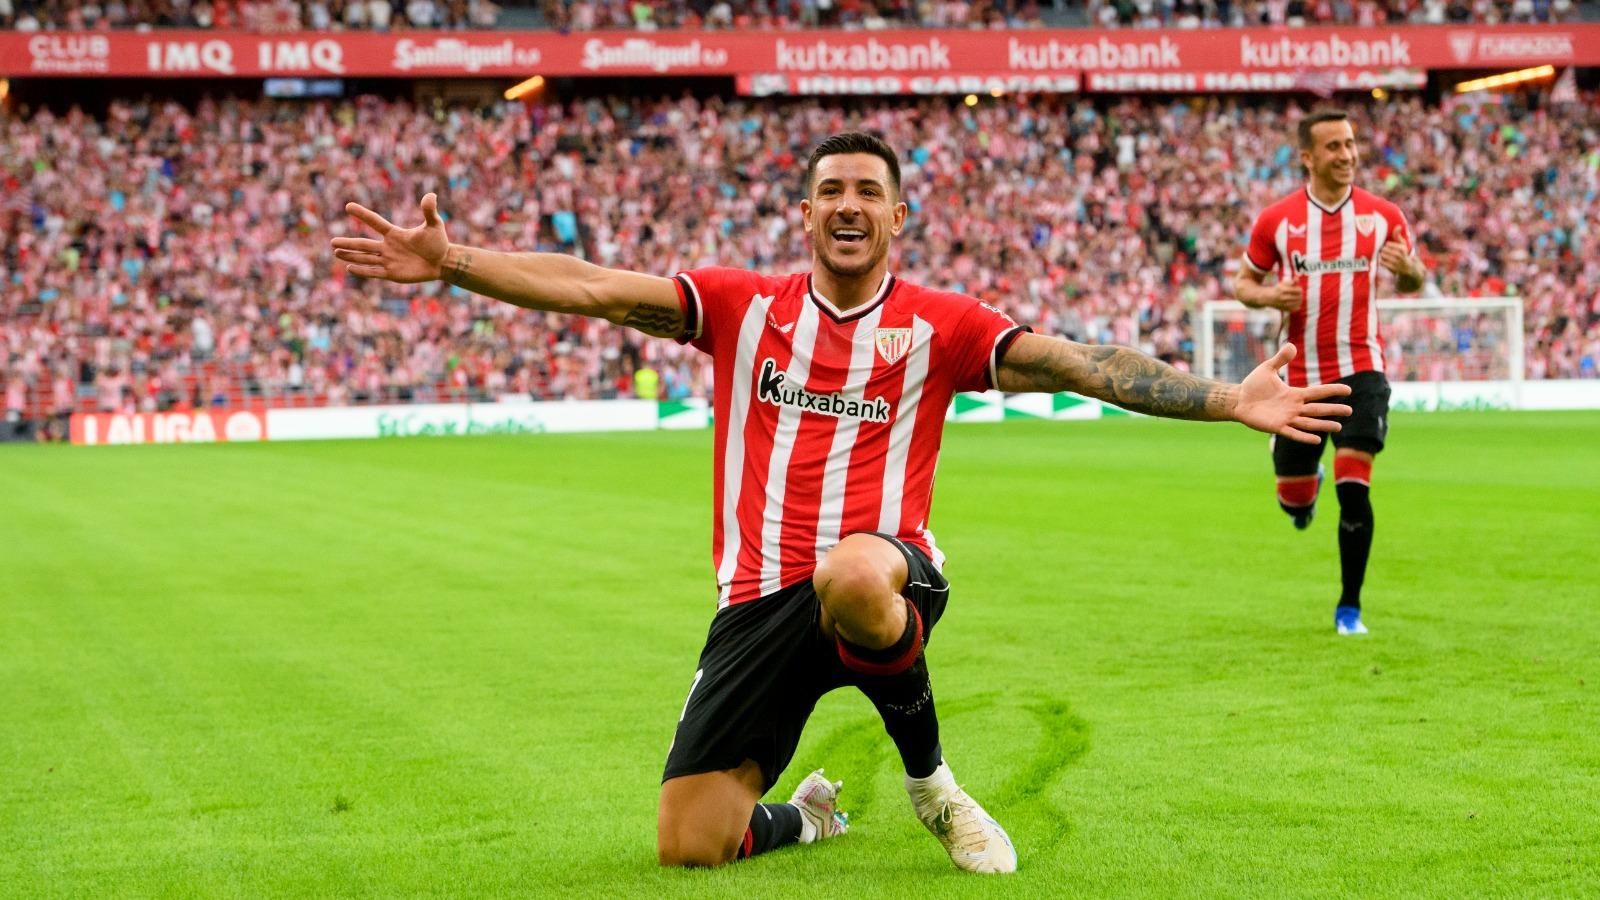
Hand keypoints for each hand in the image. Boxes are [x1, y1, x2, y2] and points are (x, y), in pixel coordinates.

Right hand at [331, 193, 449, 283]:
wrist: (443, 262)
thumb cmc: (438, 242)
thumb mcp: (434, 225)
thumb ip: (429, 211)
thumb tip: (430, 195)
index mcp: (395, 233)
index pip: (376, 222)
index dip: (363, 214)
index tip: (349, 206)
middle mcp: (388, 246)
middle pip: (364, 244)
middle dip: (348, 243)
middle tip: (332, 242)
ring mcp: (389, 260)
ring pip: (365, 257)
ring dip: (351, 256)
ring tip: (336, 252)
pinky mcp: (393, 274)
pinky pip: (374, 272)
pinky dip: (362, 270)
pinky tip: (350, 268)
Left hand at [1233, 344, 1352, 443]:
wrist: (1238, 399)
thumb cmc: (1253, 385)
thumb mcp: (1267, 368)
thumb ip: (1280, 358)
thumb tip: (1292, 345)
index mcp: (1294, 394)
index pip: (1317, 392)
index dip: (1332, 391)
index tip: (1348, 390)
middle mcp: (1294, 407)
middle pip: (1318, 409)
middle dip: (1333, 409)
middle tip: (1350, 411)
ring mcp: (1287, 418)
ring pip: (1309, 422)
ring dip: (1323, 424)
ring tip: (1338, 427)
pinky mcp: (1277, 427)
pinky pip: (1293, 433)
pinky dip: (1304, 437)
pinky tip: (1317, 439)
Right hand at [1260, 279, 1303, 311]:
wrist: (1268, 298)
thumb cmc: (1278, 289)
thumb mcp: (1284, 283)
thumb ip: (1292, 281)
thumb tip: (1297, 278)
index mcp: (1283, 290)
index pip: (1298, 291)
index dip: (1300, 289)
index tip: (1298, 289)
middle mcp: (1283, 298)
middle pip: (1298, 297)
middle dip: (1300, 295)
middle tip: (1299, 294)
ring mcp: (1284, 304)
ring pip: (1297, 303)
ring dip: (1299, 300)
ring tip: (1298, 298)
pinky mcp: (1284, 309)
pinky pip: (1295, 309)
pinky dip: (1297, 306)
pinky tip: (1296, 303)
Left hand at [1378, 238, 1415, 278]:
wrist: (1407, 267)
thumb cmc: (1403, 253)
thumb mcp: (1402, 244)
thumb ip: (1398, 235)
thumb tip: (1399, 226)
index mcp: (1402, 248)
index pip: (1387, 244)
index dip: (1387, 245)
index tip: (1389, 246)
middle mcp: (1399, 255)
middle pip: (1384, 249)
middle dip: (1384, 250)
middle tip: (1386, 251)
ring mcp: (1395, 263)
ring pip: (1382, 256)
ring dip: (1382, 255)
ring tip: (1386, 255)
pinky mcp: (1391, 268)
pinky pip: (1381, 262)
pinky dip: (1382, 260)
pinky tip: (1386, 260)